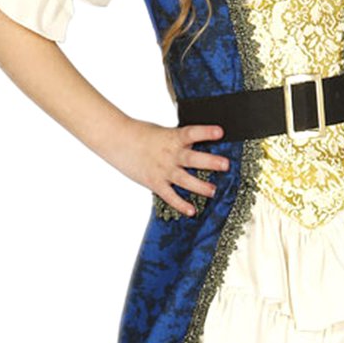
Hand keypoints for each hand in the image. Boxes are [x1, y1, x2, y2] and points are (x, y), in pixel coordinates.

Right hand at [110, 119, 228, 216]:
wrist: (117, 139)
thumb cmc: (142, 133)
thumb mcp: (164, 132)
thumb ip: (180, 139)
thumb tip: (198, 143)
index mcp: (173, 137)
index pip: (193, 132)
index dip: (206, 132)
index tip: (220, 132)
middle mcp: (170, 154)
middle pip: (193, 158)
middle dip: (210, 162)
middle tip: (226, 165)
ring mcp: (162, 169)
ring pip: (184, 179)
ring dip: (200, 186)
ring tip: (213, 191)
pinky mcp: (154, 182)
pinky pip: (169, 195)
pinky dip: (180, 204)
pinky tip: (192, 210)